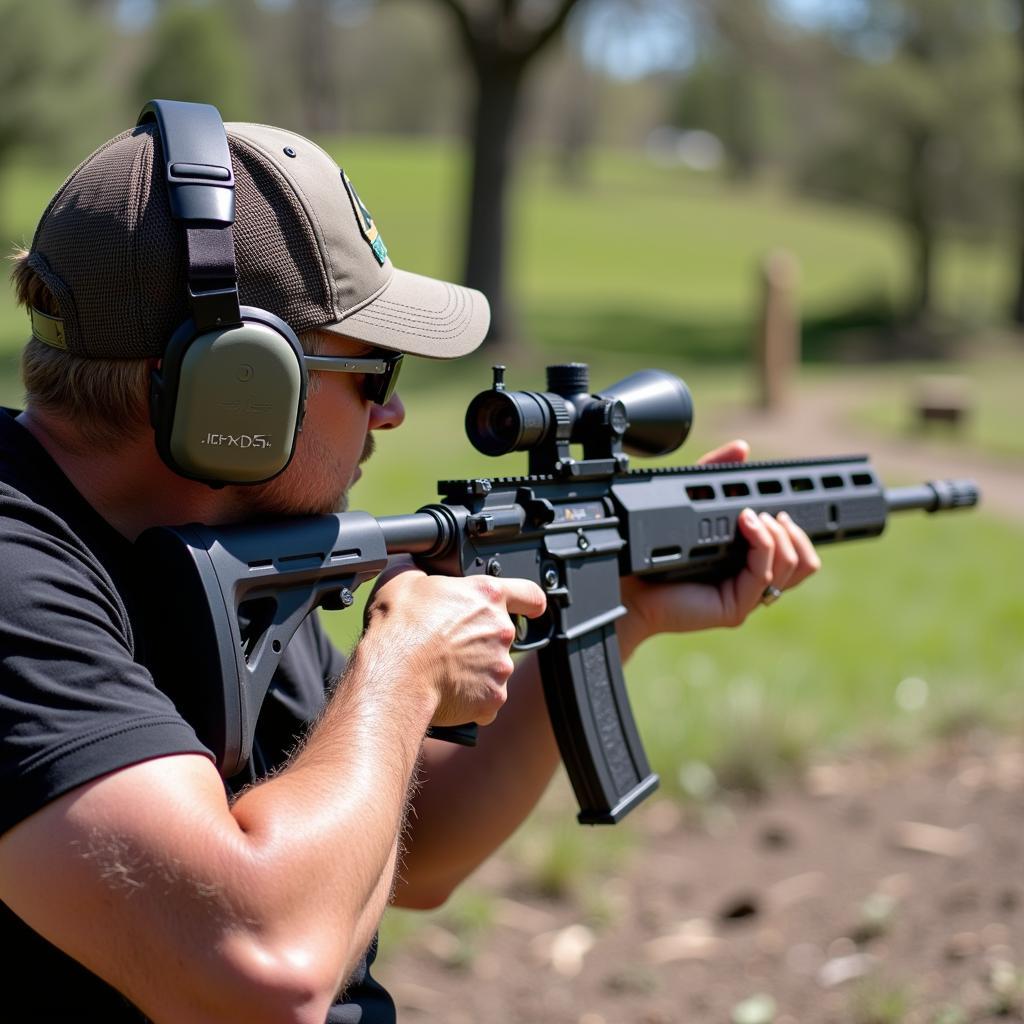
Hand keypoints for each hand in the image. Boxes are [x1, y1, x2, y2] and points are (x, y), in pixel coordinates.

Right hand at [364, 558, 546, 726]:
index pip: (529, 594)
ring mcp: (500, 666)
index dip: (529, 601)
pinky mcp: (493, 697)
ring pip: (493, 668)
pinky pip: (486, 698)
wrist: (395, 674)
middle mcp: (502, 630)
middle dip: (481, 640)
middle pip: (502, 635)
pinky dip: (471, 697)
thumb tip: (416, 567)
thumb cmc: (399, 628)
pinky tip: (447, 691)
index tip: (530, 608)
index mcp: (486, 595)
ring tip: (442, 669)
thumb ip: (422, 570)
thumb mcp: (403, 578)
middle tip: (450, 644)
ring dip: (475, 669)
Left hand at [619, 439, 820, 647]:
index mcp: (749, 562)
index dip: (800, 529)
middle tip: (771, 512)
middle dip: (796, 530)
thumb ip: (714, 475)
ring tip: (755, 517)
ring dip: (781, 535)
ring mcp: (746, 596)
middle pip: (805, 563)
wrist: (627, 584)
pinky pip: (764, 574)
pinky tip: (747, 524)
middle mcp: (752, 582)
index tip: (784, 504)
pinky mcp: (734, 607)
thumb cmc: (654, 548)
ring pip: (793, 567)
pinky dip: (762, 544)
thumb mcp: (689, 501)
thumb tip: (742, 448)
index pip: (796, 550)